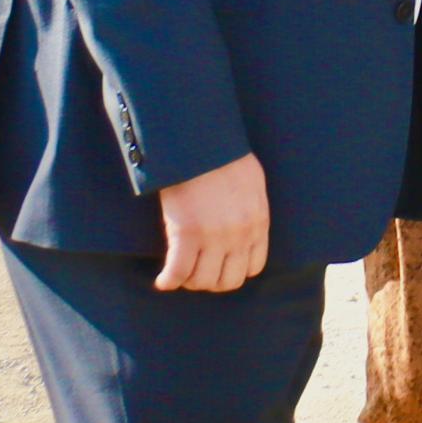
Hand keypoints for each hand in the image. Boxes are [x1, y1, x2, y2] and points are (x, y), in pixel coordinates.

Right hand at [152, 153, 270, 293]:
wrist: (201, 142)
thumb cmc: (224, 155)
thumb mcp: (253, 184)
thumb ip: (251, 210)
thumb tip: (245, 224)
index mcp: (258, 223)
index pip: (253, 268)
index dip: (234, 271)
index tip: (219, 266)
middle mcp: (240, 236)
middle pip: (228, 281)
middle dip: (211, 280)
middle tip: (196, 272)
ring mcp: (214, 238)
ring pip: (202, 281)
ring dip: (189, 281)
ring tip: (179, 273)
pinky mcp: (187, 234)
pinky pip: (178, 272)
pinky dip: (168, 280)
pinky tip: (162, 281)